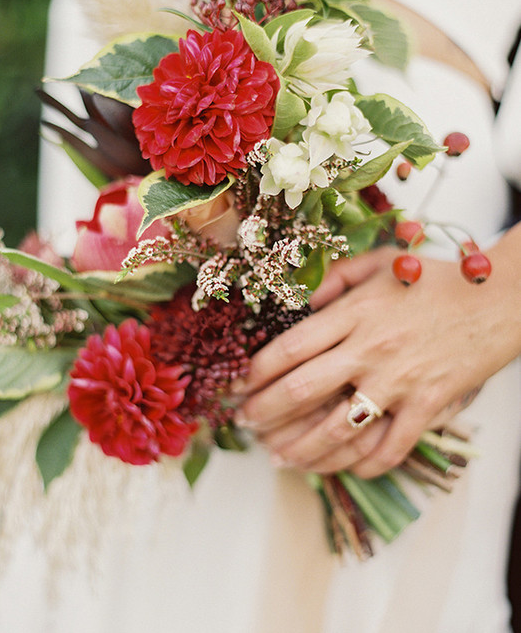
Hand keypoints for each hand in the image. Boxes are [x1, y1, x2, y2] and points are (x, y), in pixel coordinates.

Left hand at [237, 225, 520, 477]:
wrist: (498, 300)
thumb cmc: (435, 280)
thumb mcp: (378, 264)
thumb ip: (334, 280)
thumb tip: (297, 303)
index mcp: (355, 313)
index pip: (289, 348)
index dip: (254, 373)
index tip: (237, 386)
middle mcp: (371, 349)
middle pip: (302, 390)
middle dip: (265, 413)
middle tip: (246, 424)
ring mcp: (400, 381)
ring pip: (339, 429)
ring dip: (301, 449)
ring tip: (279, 457)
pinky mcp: (428, 406)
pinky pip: (389, 448)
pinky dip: (361, 465)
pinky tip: (339, 468)